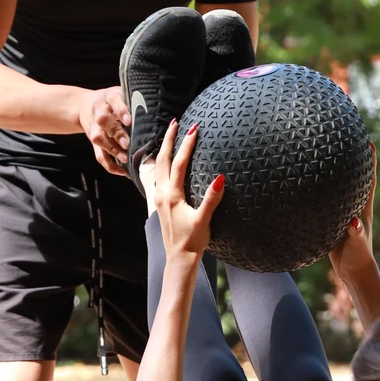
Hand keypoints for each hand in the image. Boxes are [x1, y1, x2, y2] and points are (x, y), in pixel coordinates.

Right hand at [79, 86, 130, 175]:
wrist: (85, 106)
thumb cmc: (111, 101)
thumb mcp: (120, 94)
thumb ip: (134, 101)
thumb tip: (158, 111)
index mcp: (109, 97)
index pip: (114, 102)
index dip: (121, 111)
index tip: (129, 121)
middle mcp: (99, 112)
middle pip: (103, 121)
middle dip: (116, 133)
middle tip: (127, 143)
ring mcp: (94, 128)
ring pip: (99, 139)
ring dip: (112, 149)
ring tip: (125, 158)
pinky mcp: (93, 142)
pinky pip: (99, 155)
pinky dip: (109, 165)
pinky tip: (122, 171)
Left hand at [153, 120, 224, 262]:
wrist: (179, 258)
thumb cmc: (193, 241)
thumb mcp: (204, 220)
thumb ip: (211, 199)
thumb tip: (220, 178)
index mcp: (172, 195)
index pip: (179, 163)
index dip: (187, 145)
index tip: (194, 128)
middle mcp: (162, 193)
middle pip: (163, 159)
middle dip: (169, 139)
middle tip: (176, 122)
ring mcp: (159, 197)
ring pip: (158, 166)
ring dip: (164, 148)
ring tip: (170, 134)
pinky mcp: (160, 202)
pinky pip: (159, 175)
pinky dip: (163, 162)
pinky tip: (167, 159)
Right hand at [329, 143, 376, 282]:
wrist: (353, 271)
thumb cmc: (359, 257)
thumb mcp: (358, 245)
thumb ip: (356, 233)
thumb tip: (354, 222)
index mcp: (364, 209)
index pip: (369, 181)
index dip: (371, 162)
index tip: (370, 143)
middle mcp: (356, 208)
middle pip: (357, 180)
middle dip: (355, 162)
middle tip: (349, 141)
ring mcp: (345, 214)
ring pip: (342, 190)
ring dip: (339, 175)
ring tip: (329, 156)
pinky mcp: (335, 222)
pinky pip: (330, 202)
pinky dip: (325, 192)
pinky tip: (314, 184)